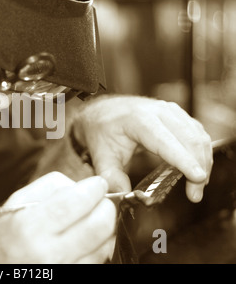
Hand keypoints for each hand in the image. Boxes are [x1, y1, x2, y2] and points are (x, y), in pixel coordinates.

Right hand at [0, 172, 116, 262]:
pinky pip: (98, 262)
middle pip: (97, 227)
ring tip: (94, 219)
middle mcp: (47, 253)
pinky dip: (100, 247)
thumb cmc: (3, 236)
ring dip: (106, 228)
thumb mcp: (17, 202)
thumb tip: (82, 185)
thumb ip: (50, 187)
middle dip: (107, 207)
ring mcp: (62, 270)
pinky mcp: (70, 279)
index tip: (98, 184)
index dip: (93, 190)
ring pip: (104, 247)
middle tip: (102, 200)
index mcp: (30, 226)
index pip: (73, 203)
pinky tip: (89, 239)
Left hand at [72, 95, 212, 202]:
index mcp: (137, 119)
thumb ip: (111, 176)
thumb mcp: (100, 155)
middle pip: (188, 138)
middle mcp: (157, 111)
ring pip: (198, 135)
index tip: (197, 177)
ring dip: (204, 161)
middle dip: (197, 167)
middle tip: (194, 194)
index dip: (183, 159)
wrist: (102, 112)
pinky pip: (197, 132)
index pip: (165, 140)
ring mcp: (170, 111)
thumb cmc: (101, 131)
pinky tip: (197, 170)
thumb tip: (123, 194)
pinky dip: (201, 152)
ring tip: (196, 187)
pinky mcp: (177, 115)